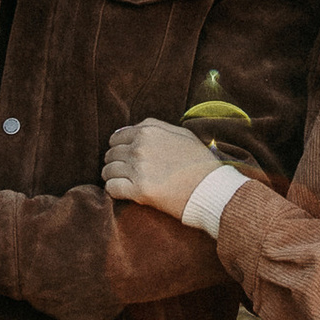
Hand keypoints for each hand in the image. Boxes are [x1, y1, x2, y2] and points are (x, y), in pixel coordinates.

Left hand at [102, 117, 230, 217]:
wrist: (211, 188)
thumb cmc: (199, 162)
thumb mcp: (182, 133)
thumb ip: (155, 127)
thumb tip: (129, 129)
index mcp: (149, 131)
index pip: (117, 137)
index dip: (118, 147)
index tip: (123, 156)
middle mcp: (140, 147)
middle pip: (111, 154)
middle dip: (114, 162)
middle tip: (123, 171)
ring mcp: (138, 169)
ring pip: (108, 170)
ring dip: (112, 176)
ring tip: (122, 181)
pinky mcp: (139, 190)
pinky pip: (111, 188)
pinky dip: (113, 190)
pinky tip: (123, 192)